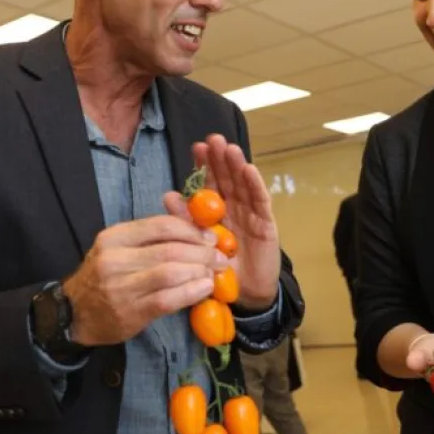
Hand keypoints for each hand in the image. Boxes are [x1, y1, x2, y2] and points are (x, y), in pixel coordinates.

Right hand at [63, 214, 224, 345]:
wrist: (74, 313)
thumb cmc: (105, 276)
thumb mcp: (120, 248)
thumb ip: (152, 234)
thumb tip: (195, 220)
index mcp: (114, 237)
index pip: (161, 225)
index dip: (192, 230)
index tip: (210, 237)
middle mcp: (115, 259)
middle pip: (170, 249)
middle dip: (202, 253)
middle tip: (220, 257)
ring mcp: (121, 287)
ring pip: (171, 273)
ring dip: (200, 272)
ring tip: (214, 273)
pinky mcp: (130, 312)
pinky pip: (168, 299)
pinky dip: (192, 292)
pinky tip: (205, 289)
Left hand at [164, 134, 280, 310]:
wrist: (245, 293)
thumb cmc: (219, 269)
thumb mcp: (197, 245)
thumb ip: (185, 221)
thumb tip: (168, 195)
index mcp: (216, 211)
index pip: (210, 184)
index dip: (204, 165)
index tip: (196, 147)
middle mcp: (234, 208)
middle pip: (227, 178)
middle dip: (220, 158)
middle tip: (213, 139)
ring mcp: (251, 214)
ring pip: (243, 185)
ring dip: (237, 165)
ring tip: (229, 148)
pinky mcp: (266, 224)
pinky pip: (260, 201)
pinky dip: (255, 185)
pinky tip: (249, 169)